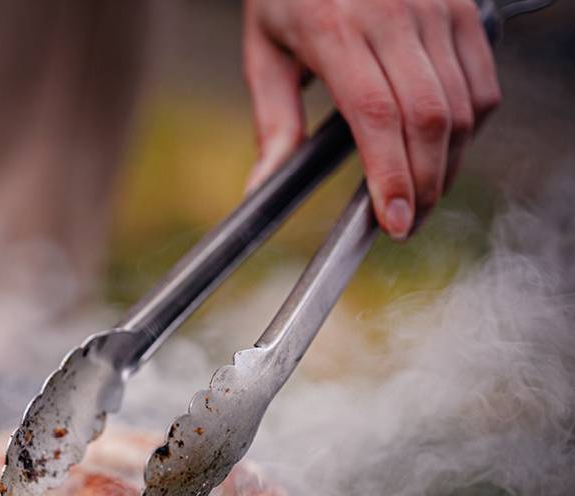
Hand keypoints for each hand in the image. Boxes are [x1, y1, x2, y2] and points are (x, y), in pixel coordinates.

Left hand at [242, 0, 499, 239]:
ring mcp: (435, 7)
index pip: (376, 115)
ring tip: (423, 196)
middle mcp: (392, 14)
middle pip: (427, 118)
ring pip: (462, 106)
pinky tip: (443, 150)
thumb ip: (272, 120)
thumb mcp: (265, 47)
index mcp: (334, 27)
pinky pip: (482, 81)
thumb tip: (263, 186)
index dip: (390, 175)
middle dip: (424, 184)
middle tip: (407, 224)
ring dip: (448, 164)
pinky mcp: (463, 5)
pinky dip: (469, 127)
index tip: (393, 221)